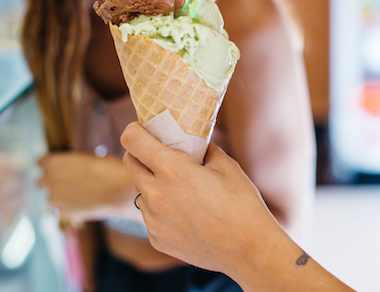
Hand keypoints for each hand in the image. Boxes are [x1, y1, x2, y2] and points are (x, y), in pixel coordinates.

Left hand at [38, 152, 136, 225]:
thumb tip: (71, 167)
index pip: (40, 162)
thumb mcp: (88, 158)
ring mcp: (56, 199)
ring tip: (80, 192)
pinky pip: (64, 208)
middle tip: (68, 179)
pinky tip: (86, 201)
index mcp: (53, 162)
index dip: (50, 164)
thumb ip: (72, 163)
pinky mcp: (66, 212)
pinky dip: (72, 206)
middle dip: (52, 180)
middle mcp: (50, 180)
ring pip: (52, 197)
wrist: (119, 191)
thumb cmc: (108, 169)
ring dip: (61, 195)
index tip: (58, 166)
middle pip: (41, 181)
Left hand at [121, 122, 285, 275]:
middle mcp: (156, 194)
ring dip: (152, 184)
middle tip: (161, 156)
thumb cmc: (242, 204)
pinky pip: (150, 215)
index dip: (135, 130)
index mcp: (173, 170)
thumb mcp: (226, 165)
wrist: (249, 250)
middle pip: (130, 163)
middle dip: (141, 154)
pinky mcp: (156, 239)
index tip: (143, 130)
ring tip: (180, 190)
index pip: (132, 140)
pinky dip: (161, 209)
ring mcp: (153, 220)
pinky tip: (186, 214)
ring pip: (141, 190)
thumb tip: (192, 141)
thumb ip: (203, 149)